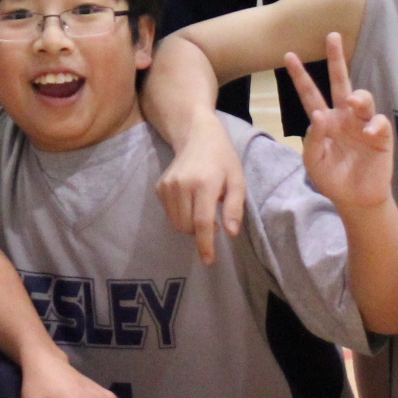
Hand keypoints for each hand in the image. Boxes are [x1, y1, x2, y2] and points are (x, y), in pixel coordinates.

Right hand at [154, 121, 245, 264]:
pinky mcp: (160, 187)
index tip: (208, 260)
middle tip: (214, 223)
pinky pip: (169, 214)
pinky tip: (190, 203)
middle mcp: (182, 185)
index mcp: (204, 184)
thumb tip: (231, 233)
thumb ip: (234, 208)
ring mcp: (167, 186)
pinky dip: (180, 216)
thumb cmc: (222, 159)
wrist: (197, 136)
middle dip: (200, 233)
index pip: (202, 222)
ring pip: (176, 223)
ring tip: (202, 212)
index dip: (205, 244)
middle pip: (187, 226)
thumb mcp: (237, 180)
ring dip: (190, 226)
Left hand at [288, 34, 393, 214]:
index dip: (300, 76)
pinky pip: (379, 123)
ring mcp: (362, 124)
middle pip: (340, 82)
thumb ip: (313, 139)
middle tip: (331, 36)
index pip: (310, 93)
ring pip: (363, 98)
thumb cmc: (332, 178)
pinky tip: (368, 134)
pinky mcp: (381, 137)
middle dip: (336, 59)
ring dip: (359, 96)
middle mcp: (343, 116)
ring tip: (354, 102)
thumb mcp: (314, 161)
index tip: (288, 55)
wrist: (355, 199)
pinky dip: (374, 125)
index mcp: (324, 120)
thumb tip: (318, 115)